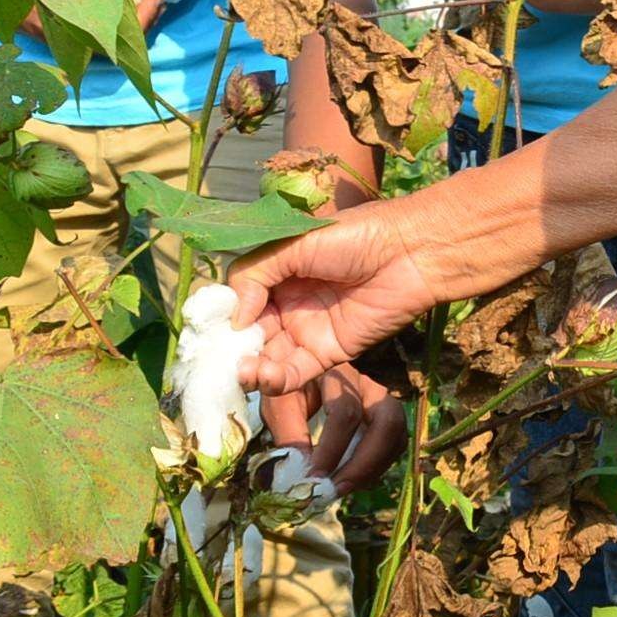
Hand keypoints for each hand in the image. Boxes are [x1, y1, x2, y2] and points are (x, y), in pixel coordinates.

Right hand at [228, 193, 508, 394]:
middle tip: (216, 363)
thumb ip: (258, 273)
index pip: (238, 301)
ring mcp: (307, 330)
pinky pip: (295, 373)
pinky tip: (261, 376)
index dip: (221, 318)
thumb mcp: (297, 242)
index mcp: (278, 274)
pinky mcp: (329, 352)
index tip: (204, 333)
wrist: (412, 252)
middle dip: (231, 352)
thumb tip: (234, 317)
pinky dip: (275, 380)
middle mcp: (288, 304)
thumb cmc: (356, 236)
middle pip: (249, 336)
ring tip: (243, 370)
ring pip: (267, 358)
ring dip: (250, 369)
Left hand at [259, 362, 405, 494]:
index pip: (346, 413)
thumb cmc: (292, 390)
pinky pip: (395, 446)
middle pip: (388, 422)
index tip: (314, 477)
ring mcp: (384, 403)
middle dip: (366, 463)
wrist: (305, 375)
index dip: (332, 449)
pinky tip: (353, 480)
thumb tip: (303, 473)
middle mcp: (370, 386)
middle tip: (339, 489)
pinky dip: (377, 468)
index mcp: (340, 376)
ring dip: (373, 469)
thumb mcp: (280, 406)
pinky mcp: (388, 420)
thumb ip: (290, 436)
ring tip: (343, 488)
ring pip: (396, 437)